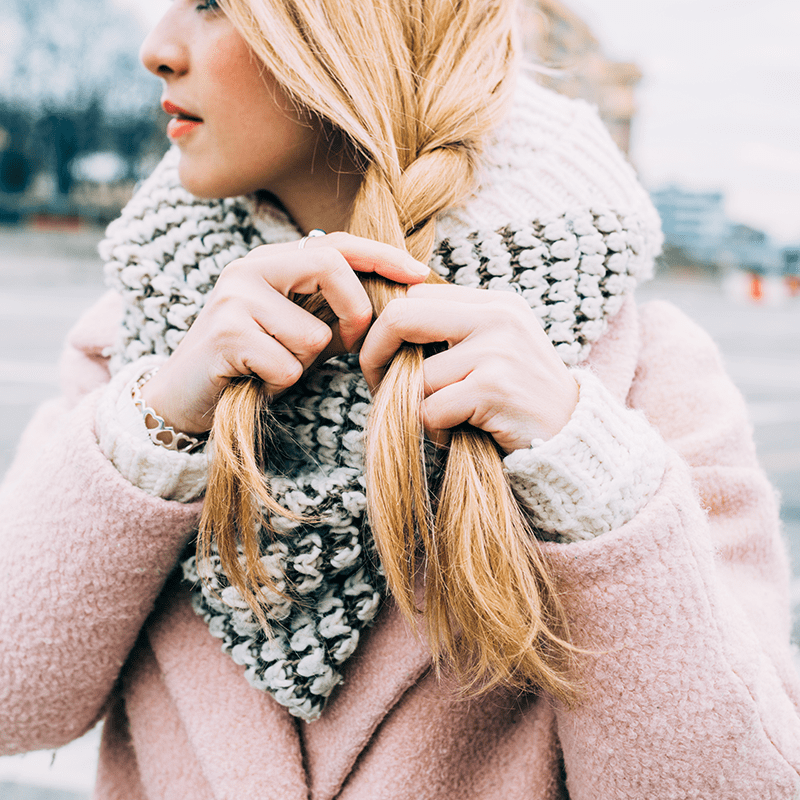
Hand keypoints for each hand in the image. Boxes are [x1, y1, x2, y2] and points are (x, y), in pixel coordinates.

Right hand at [140, 232, 428, 433]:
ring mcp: (232, 299)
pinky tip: (255, 381)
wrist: (185, 397)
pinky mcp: (224, 335)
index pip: (335, 243)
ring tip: (273, 367)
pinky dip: (280, 384)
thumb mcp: (301, 330)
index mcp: (271, 262)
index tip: (420, 274)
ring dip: (303, 364)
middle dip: (355, 312)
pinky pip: (288, 365)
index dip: (381, 255)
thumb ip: (337, 312)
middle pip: (328, 266)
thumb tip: (396, 299)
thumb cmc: (253, 362)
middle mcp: (249, 269)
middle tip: (350, 344)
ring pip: (312, 334)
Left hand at [359, 284, 578, 453]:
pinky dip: (435, 431)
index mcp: (494, 302)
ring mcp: (497, 350)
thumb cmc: (521, 399)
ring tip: (446, 420)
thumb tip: (384, 331)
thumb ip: (452, 334)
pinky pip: (431, 410)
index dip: (388, 330)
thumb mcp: (495, 350)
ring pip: (417, 377)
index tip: (383, 360)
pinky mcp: (493, 388)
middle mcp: (496, 317)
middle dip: (376, 354)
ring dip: (419, 407)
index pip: (414, 296)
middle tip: (376, 384)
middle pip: (401, 316)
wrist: (574, 438)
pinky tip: (458, 436)